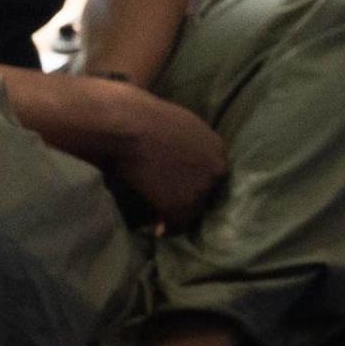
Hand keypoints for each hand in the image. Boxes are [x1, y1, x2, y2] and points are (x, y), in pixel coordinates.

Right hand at [49, 74, 226, 224]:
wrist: (127, 126)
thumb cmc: (142, 116)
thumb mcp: (179, 124)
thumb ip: (188, 144)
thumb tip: (179, 159)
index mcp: (217, 146)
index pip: (212, 172)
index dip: (194, 182)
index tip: (180, 188)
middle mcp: (216, 168)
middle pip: (207, 193)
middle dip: (189, 198)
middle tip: (168, 204)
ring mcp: (201, 188)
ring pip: (192, 210)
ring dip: (176, 214)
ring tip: (159, 218)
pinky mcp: (182, 206)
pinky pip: (176, 225)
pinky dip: (165, 229)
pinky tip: (155, 230)